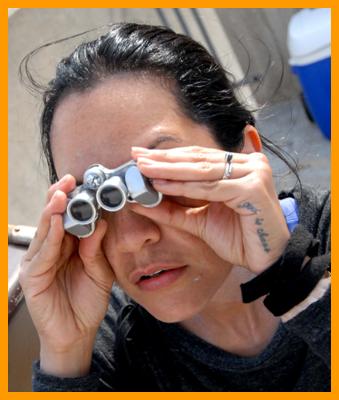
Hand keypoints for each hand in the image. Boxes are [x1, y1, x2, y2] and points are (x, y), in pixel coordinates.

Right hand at [19, 175, 114, 367]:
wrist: (78, 333)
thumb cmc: (87, 302)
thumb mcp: (99, 271)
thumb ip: (96, 248)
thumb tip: (101, 222)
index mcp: (69, 247)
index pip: (69, 218)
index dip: (75, 201)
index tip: (83, 184)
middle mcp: (53, 250)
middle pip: (54, 219)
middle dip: (60, 198)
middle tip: (68, 181)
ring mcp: (41, 262)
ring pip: (46, 231)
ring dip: (53, 212)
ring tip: (61, 195)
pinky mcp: (33, 276)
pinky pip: (44, 253)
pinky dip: (51, 237)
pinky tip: (57, 223)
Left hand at [131, 146, 289, 273]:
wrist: (266, 260)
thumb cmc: (238, 238)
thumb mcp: (199, 219)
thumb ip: (173, 209)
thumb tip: (141, 200)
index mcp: (238, 166)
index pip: (198, 157)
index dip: (169, 156)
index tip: (142, 155)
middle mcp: (248, 163)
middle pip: (197, 159)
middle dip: (164, 159)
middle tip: (137, 156)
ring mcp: (253, 173)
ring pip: (201, 170)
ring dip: (169, 169)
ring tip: (144, 168)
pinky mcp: (253, 188)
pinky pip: (211, 187)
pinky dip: (184, 186)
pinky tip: (162, 184)